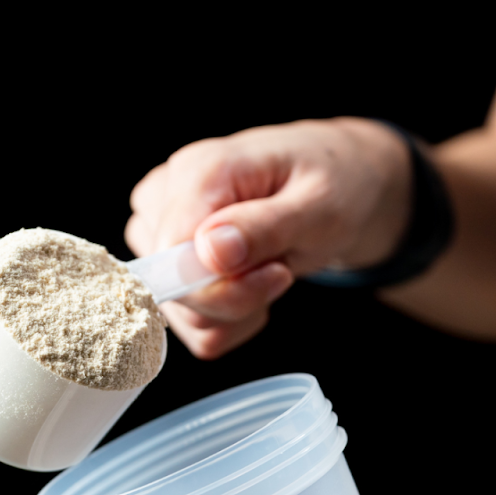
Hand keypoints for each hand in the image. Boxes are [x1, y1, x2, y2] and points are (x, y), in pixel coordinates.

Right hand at [126, 118, 411, 358]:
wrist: (337, 186)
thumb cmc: (331, 186)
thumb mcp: (320, 205)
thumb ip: (265, 227)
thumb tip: (209, 250)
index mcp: (197, 170)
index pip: (172, 254)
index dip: (223, 284)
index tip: (278, 272)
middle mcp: (164, 198)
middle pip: (171, 288)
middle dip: (236, 299)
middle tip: (281, 269)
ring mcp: (159, 231)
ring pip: (178, 313)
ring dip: (234, 312)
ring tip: (268, 270)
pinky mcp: (166, 262)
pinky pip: (186, 323)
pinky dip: (227, 321)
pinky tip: (252, 286)